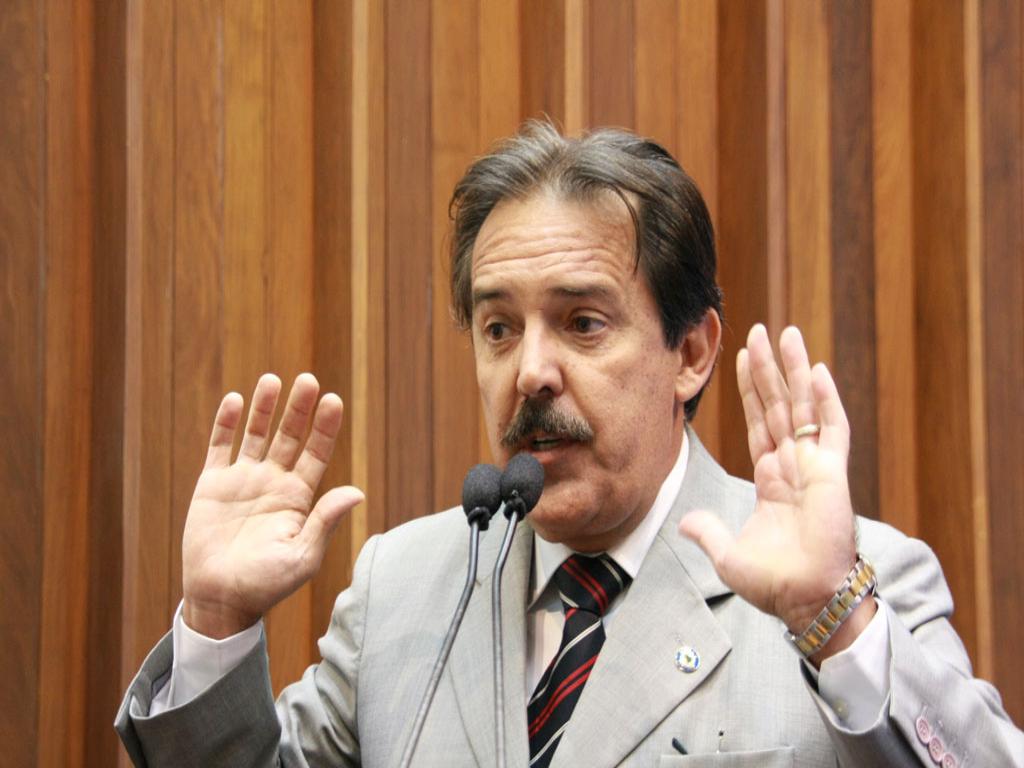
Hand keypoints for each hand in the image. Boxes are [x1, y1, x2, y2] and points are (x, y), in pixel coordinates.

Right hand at [182, 373, 363, 637]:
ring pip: (256, 434)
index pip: (316, 453)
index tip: (333, 401)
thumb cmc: (266, 584)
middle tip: (308, 380)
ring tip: (273, 380)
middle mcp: (273, 483)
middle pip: (289, 436)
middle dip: (299, 408)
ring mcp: (243, 480)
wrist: (220, 599)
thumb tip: (357, 492)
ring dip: (264, 407)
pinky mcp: (212, 484)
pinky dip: (227, 424)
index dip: (325, 427)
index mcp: (298, 498)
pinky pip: (221, 447)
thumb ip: (325, 522)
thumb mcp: (302, 556)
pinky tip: (235, 400)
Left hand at [679, 324, 873, 662]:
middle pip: (778, 404)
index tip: (744, 358)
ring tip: (788, 334)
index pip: (758, 421)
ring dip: (795, 370)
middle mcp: (792, 464)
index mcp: (770, 477)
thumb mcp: (728, 555)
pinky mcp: (832, 474)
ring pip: (803, 407)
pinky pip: (831, 429)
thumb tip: (686, 522)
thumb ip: (708, 532)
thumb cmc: (774, 582)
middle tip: (762, 331)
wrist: (804, 600)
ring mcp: (814, 466)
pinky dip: (825, 400)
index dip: (751, 389)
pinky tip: (816, 371)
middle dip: (769, 368)